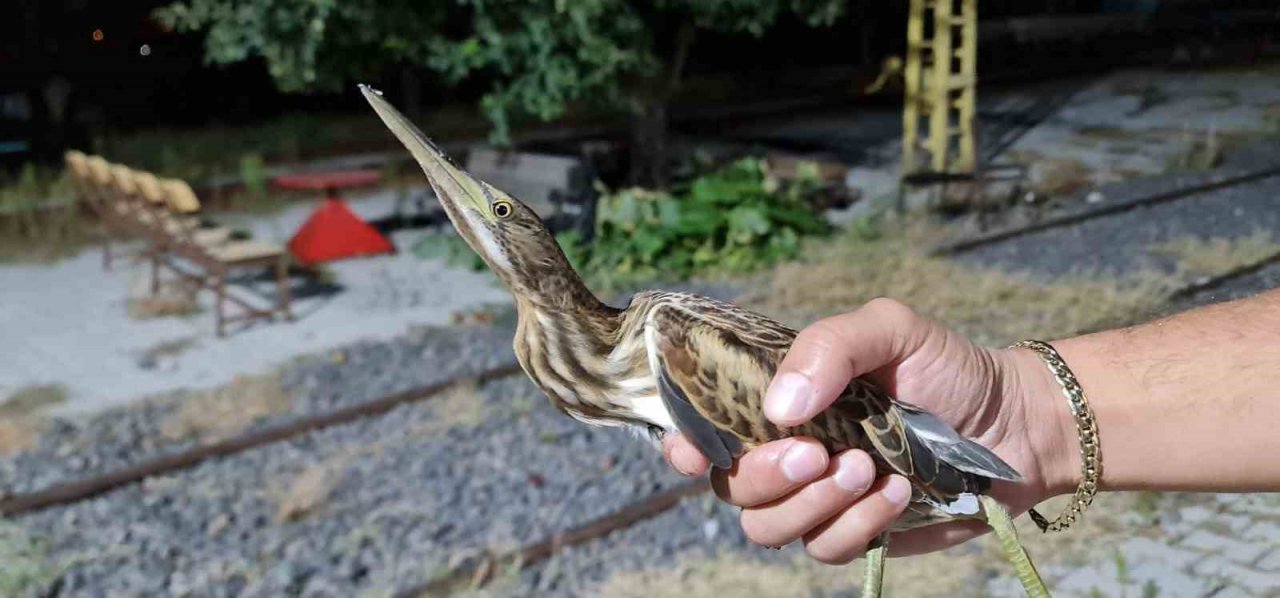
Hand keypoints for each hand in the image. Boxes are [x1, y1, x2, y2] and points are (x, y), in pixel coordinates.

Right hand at [663, 298, 1072, 562]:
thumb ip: (829, 347)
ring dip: (812, 503)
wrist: (1015, 422)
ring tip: (865, 468)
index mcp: (779, 399)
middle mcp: (787, 451)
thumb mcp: (889, 329)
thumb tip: (778, 407)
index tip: (693, 450)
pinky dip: (858, 522)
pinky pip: (826, 547)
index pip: (705, 426)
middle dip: (765, 475)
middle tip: (817, 451)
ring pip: (768, 527)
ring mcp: (818, 497)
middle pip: (730, 486)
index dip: (685, 443)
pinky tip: (897, 490)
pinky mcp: (855, 533)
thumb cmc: (946, 367)